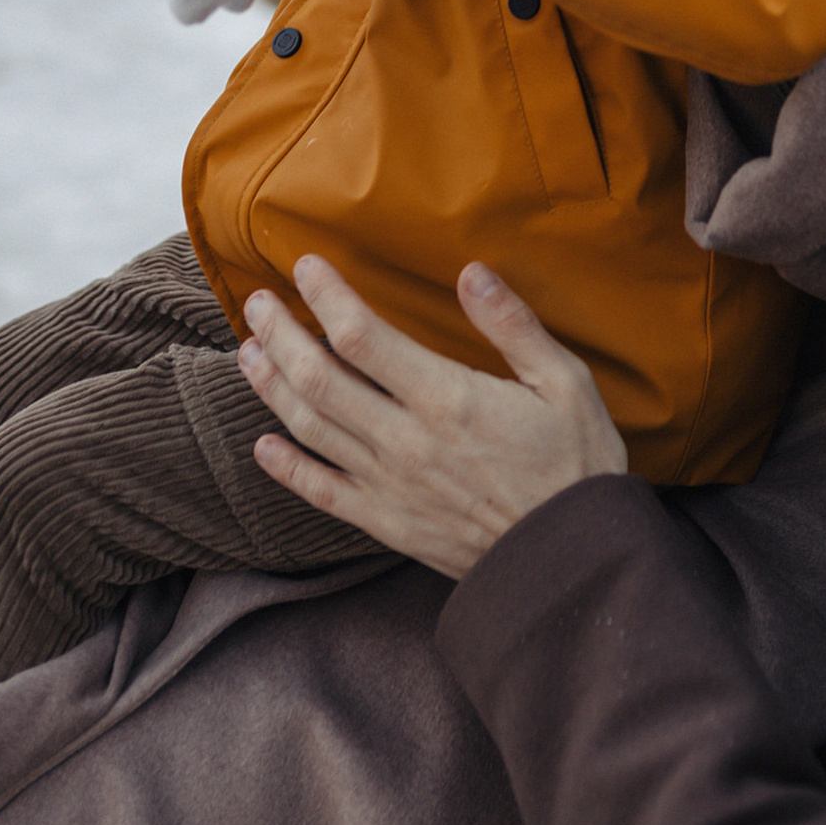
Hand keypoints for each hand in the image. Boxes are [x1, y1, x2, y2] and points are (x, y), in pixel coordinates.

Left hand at [238, 255, 627, 579]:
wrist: (569, 559)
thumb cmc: (577, 463)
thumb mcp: (565, 382)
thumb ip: (513, 327)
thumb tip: (471, 273)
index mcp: (447, 399)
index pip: (364, 337)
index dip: (328, 297)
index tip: (306, 265)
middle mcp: (404, 441)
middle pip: (319, 378)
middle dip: (281, 334)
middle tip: (258, 302)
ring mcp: (388, 485)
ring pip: (310, 428)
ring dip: (272, 387)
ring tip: (248, 352)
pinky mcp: (386, 522)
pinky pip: (321, 492)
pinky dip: (285, 468)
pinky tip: (262, 445)